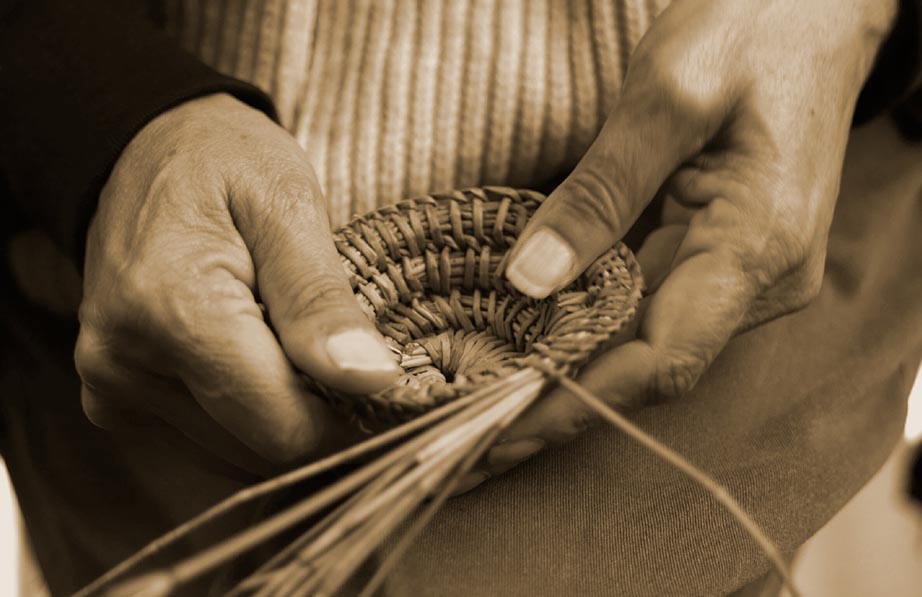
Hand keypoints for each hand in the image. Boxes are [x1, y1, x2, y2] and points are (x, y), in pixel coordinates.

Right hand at [76, 94, 399, 471]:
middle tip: (342, 347)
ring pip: (235, 452)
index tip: (382, 376)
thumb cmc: (225, 161)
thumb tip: (370, 380)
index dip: (347, 415)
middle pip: (260, 447)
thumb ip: (321, 299)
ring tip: (292, 339)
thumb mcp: (288, 204)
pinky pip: (207, 439)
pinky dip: (247, 412)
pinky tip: (257, 354)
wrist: (145, 147)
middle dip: (317, 412)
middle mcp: (124, 365)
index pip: (284, 427)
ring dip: (282, 412)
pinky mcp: (114, 397)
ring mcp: (112, 387)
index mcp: (172, 311)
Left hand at [469, 0, 897, 482]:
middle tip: (470, 434)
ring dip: (570, 377)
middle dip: (559, 405)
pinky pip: (654, 313)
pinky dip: (592, 335)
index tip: (498, 428)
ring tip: (486, 402)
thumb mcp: (668, 96)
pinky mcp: (727, 259)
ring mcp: (749, 275)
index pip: (660, 359)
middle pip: (649, 369)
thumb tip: (531, 280)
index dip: (575, 402)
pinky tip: (534, 349)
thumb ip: (600, 191)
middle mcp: (764, 280)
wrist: (819, 8)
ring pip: (648, 348)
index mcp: (760, 245)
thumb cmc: (755, 28)